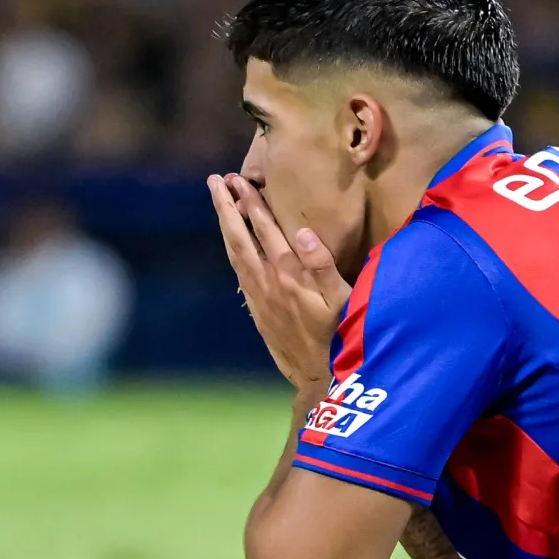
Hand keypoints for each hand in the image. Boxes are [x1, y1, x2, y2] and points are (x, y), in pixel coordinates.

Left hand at [208, 173, 351, 393]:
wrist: (318, 377)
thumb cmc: (340, 336)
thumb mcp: (342, 300)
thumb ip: (323, 265)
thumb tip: (303, 232)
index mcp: (289, 275)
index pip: (265, 231)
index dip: (252, 204)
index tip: (239, 181)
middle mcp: (268, 283)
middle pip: (240, 238)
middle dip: (227, 208)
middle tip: (215, 182)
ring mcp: (259, 297)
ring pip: (234, 254)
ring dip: (225, 225)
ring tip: (219, 202)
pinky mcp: (257, 310)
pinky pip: (238, 273)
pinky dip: (231, 250)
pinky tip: (230, 242)